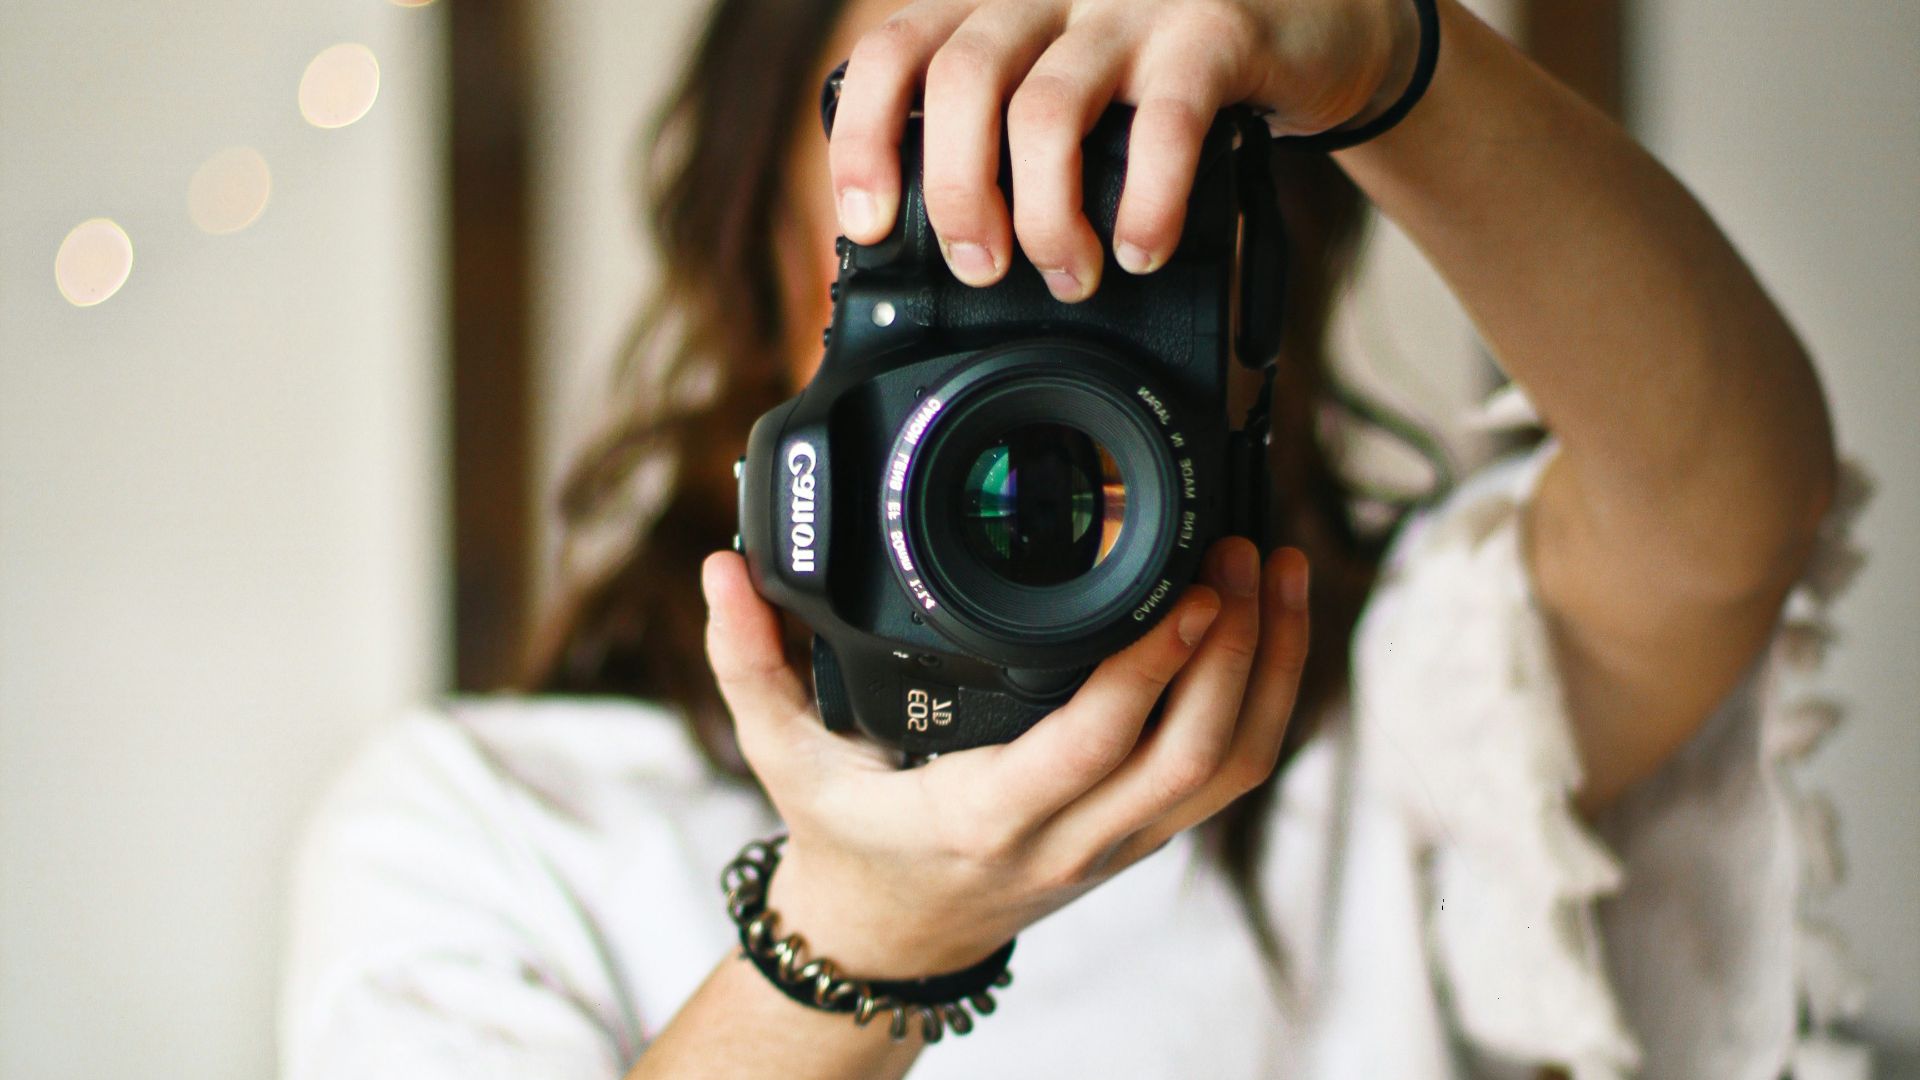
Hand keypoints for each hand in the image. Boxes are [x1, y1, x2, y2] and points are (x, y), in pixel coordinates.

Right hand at [700, 537, 1308, 978]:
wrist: (886, 942)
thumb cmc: (844, 842)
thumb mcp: (781, 756)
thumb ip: (747, 662)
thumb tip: (723, 569)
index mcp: (983, 814)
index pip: (1093, 744)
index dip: (1154, 668)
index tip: (1190, 588)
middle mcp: (1066, 838)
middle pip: (1194, 756)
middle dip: (1238, 652)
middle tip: (1247, 551)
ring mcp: (1115, 844)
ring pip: (1229, 771)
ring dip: (1271, 674)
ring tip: (1283, 574)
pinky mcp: (1139, 836)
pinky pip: (1225, 779)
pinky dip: (1263, 704)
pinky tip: (1272, 629)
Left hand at [828, 0, 1417, 300]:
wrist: (1315, 18)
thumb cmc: (1169, 72)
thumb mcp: (1070, 85)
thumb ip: (1006, 133)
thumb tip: (943, 247)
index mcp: (1000, 3)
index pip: (895, 50)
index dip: (865, 138)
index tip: (870, 223)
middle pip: (960, 80)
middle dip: (957, 194)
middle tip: (981, 266)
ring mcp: (1131, 5)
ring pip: (1046, 111)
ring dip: (1046, 218)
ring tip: (1071, 273)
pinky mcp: (1214, 30)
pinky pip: (1163, 126)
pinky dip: (1146, 205)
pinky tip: (1144, 249)